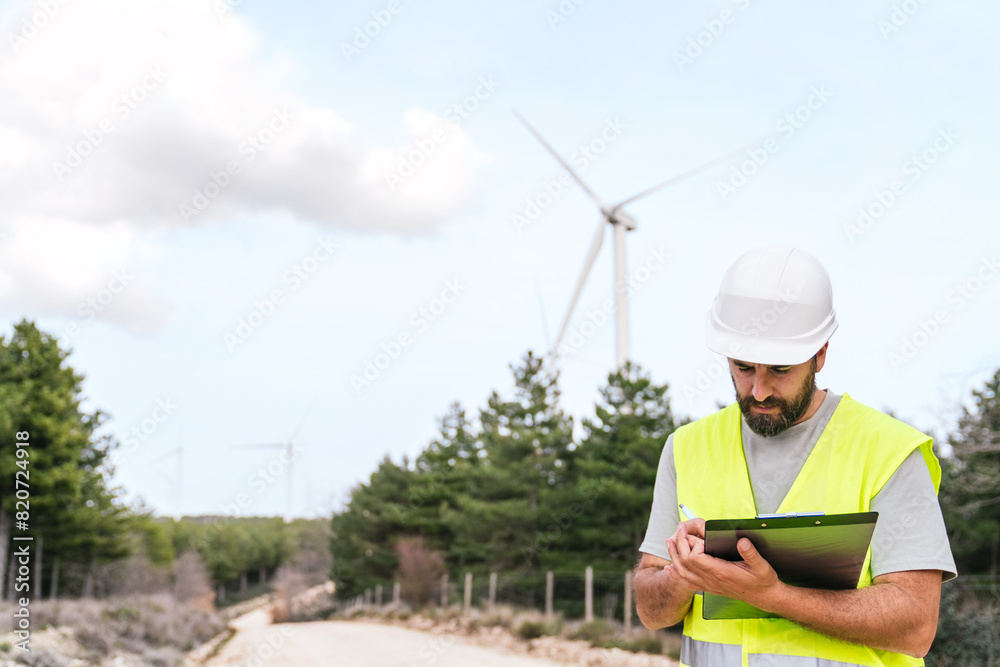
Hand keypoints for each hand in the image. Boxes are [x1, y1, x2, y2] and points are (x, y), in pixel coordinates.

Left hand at [665, 530, 782, 610]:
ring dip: (674, 556)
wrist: (764, 597)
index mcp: (721, 572)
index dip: (694, 545)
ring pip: (683, 572)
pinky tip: (669, 568)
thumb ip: (751, 553)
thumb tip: (742, 540)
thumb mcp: (762, 566)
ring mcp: (709, 585)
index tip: (700, 535)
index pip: (696, 558)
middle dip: (679, 544)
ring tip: (669, 542)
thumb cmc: (763, 581)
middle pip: (686, 562)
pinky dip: (676, 574)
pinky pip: (687, 582)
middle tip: (680, 528)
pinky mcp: (709, 587)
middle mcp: (712, 580)